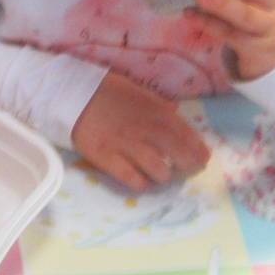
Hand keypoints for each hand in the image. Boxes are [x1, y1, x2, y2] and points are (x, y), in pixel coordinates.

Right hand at [71, 72, 210, 191]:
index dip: (198, 149)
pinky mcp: (109, 159)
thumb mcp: (137, 90)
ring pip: (159, 171)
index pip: (186, 135)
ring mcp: (128, 147)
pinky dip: (141, 183)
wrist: (71, 95)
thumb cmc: (105, 91)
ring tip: (162, 175)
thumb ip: (158, 103)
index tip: (203, 157)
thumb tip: (175, 112)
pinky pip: (133, 179)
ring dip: (164, 175)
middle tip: (188, 171)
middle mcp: (146, 130)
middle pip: (179, 155)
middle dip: (188, 166)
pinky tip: (142, 181)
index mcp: (156, 111)